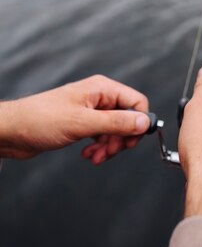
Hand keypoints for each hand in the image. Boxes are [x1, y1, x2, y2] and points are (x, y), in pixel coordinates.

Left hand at [0, 75, 149, 163]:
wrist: (12, 131)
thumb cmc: (40, 120)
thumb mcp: (82, 123)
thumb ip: (116, 122)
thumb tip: (144, 122)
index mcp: (102, 89)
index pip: (136, 102)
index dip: (138, 122)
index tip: (131, 142)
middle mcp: (98, 97)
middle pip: (127, 118)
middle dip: (121, 139)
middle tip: (109, 152)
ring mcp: (90, 110)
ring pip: (115, 130)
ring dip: (109, 147)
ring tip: (95, 158)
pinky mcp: (82, 123)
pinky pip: (101, 136)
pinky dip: (99, 148)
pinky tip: (88, 155)